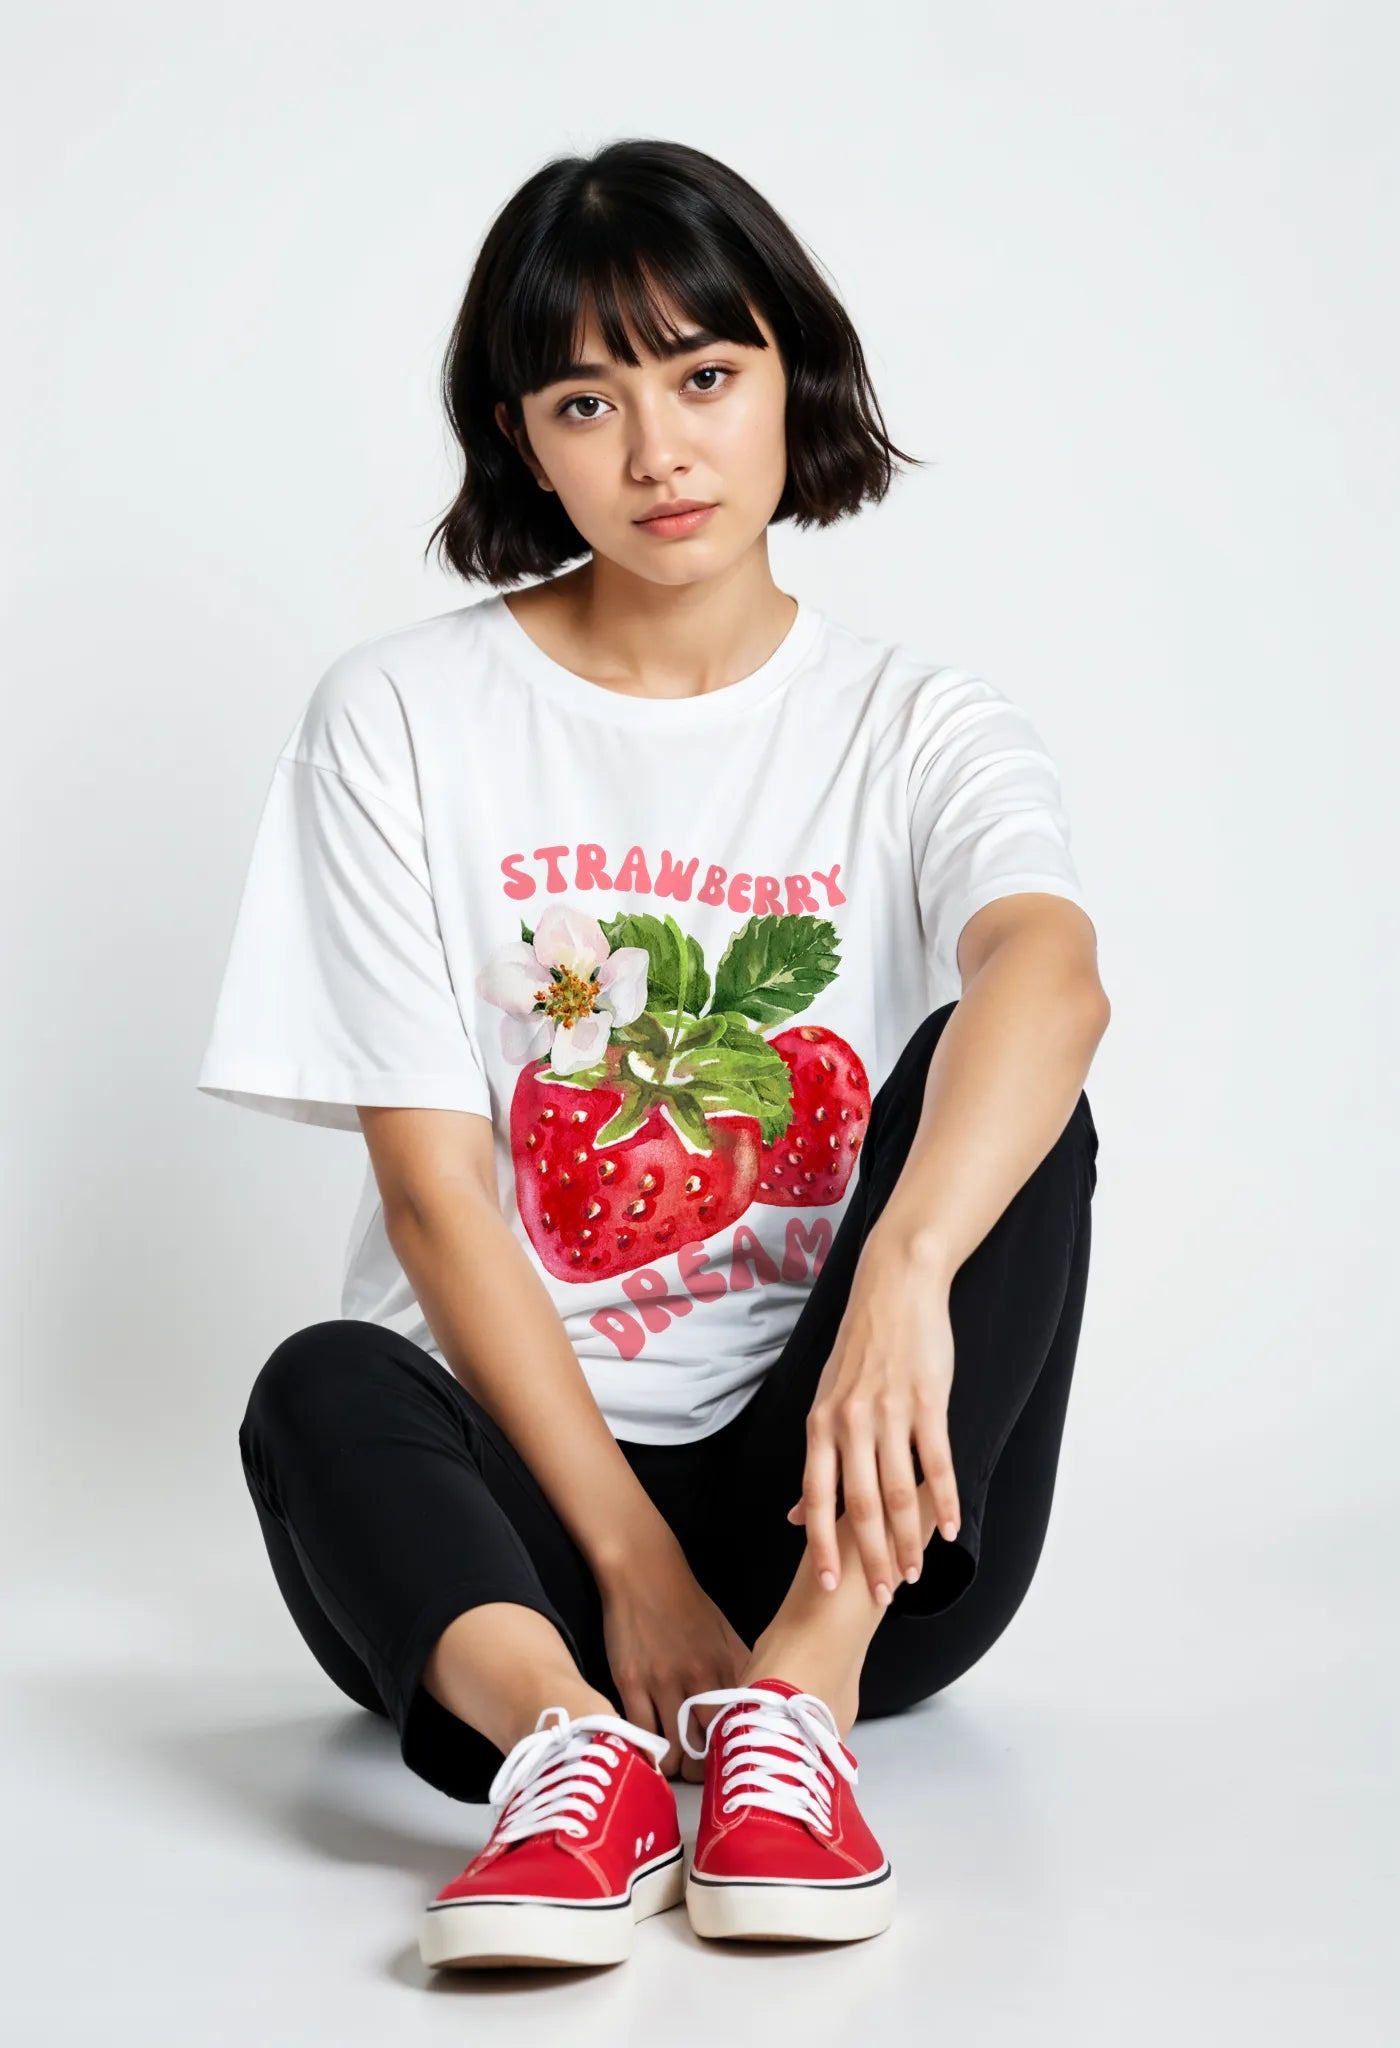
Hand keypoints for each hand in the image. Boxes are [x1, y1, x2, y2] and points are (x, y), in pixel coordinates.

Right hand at [598, 1533, 750, 1780]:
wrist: (645, 1572)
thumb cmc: (686, 1604)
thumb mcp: (725, 1633)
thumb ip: (741, 1669)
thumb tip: (760, 1703)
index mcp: (726, 1667)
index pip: (738, 1727)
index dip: (734, 1755)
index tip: (731, 1766)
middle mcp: (698, 1677)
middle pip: (707, 1748)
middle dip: (704, 1770)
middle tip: (699, 1774)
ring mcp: (662, 1680)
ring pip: (673, 1749)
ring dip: (674, 1766)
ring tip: (673, 1765)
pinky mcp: (631, 1681)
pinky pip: (639, 1733)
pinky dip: (645, 1751)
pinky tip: (648, 1753)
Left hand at [787, 1226, 961, 1602]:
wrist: (893, 1289)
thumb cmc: (860, 1350)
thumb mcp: (826, 1402)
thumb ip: (818, 1460)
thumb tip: (797, 1516)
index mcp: (821, 1425)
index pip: (817, 1497)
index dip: (821, 1545)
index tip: (827, 1585)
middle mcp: (849, 1422)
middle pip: (858, 1505)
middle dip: (870, 1556)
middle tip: (883, 1595)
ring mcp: (889, 1413)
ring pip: (897, 1491)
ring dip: (908, 1539)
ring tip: (917, 1572)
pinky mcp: (926, 1402)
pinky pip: (936, 1462)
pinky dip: (943, 1500)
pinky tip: (949, 1529)